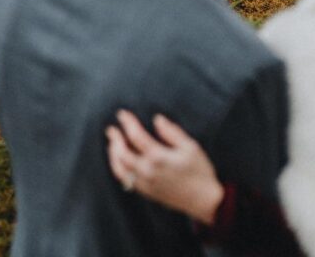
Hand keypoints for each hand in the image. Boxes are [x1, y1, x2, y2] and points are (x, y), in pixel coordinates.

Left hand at [106, 110, 224, 225]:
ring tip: (112, 144)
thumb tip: (157, 119)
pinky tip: (120, 161)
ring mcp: (146, 184)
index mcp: (159, 157)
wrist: (203, 200)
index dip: (128, 123)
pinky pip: (126, 180)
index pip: (136, 137)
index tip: (122, 114)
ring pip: (120, 170)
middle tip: (111, 129)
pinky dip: (119, 168)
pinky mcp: (146, 192)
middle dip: (115, 139)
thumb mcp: (190, 146)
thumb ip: (172, 132)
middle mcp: (148, 171)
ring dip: (113, 155)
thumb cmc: (199, 171)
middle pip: (123, 154)